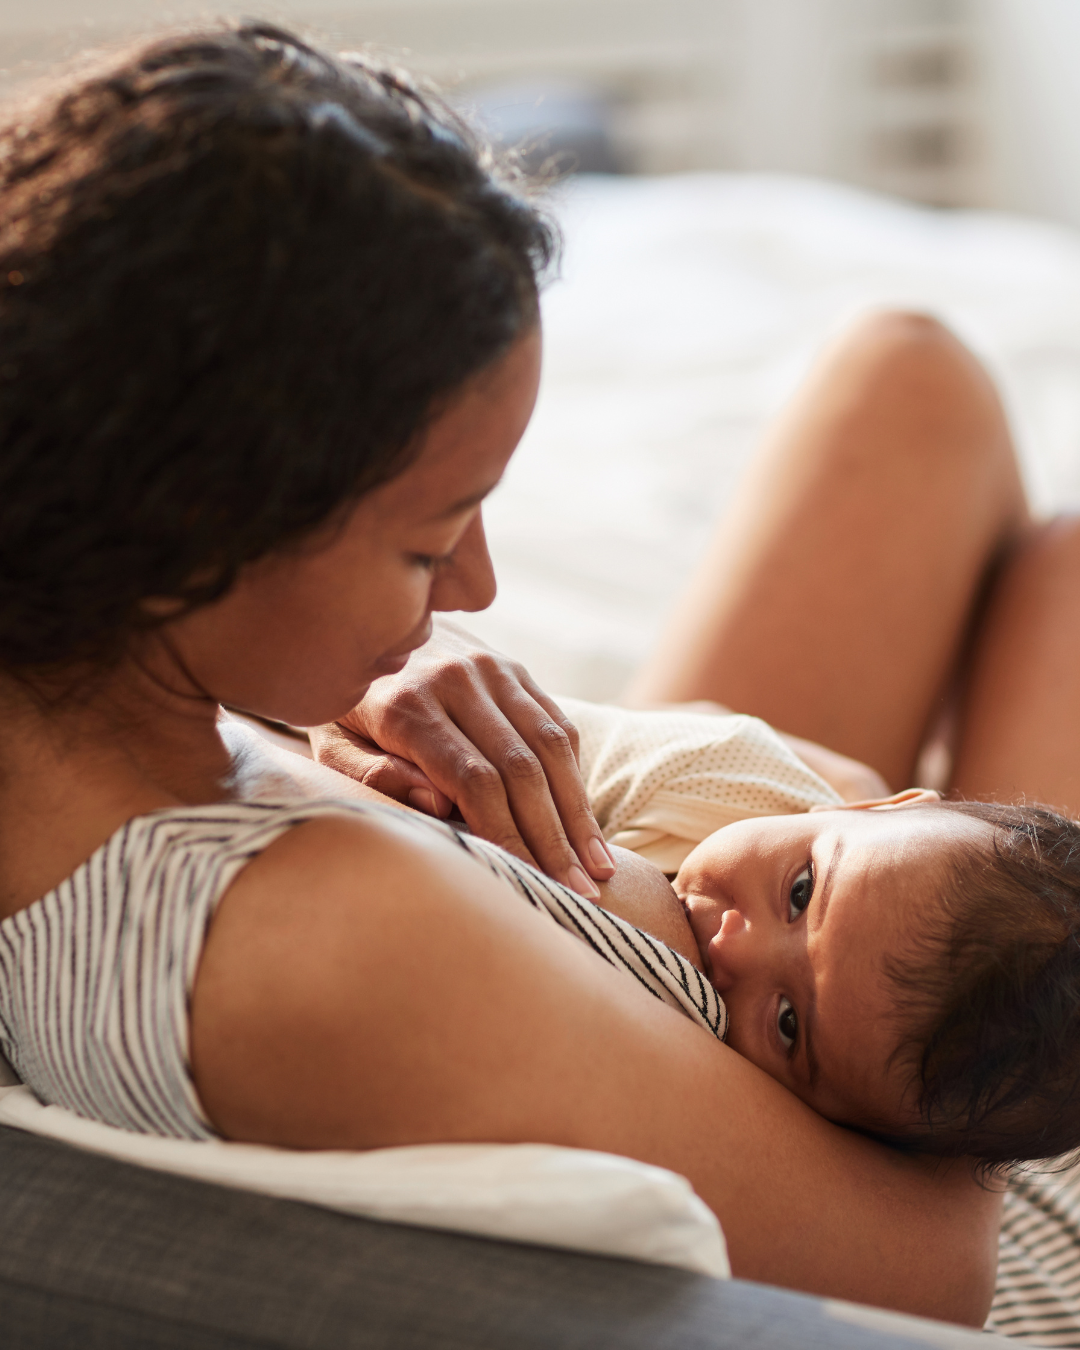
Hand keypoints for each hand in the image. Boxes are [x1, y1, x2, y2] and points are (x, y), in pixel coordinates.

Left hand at [308, 619, 614, 896]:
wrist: (364, 627)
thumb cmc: (343, 708)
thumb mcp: (329, 743)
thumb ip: (368, 775)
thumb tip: (436, 804)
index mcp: (407, 704)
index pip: (475, 780)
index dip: (509, 835)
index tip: (532, 882)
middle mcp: (457, 679)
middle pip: (522, 769)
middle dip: (553, 838)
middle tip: (580, 893)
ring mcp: (492, 669)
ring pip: (551, 747)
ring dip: (578, 813)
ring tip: (599, 868)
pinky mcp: (515, 669)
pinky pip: (557, 725)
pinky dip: (575, 777)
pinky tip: (585, 824)